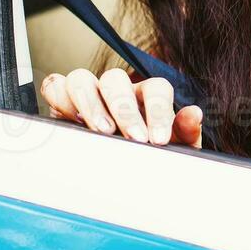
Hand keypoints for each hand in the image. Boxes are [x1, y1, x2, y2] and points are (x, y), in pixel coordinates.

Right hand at [40, 67, 202, 147]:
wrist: (127, 171)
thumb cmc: (150, 154)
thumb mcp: (175, 147)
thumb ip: (186, 131)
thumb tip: (194, 114)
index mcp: (149, 95)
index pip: (156, 88)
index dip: (158, 111)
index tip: (158, 140)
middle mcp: (119, 90)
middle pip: (115, 78)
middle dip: (124, 109)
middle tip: (133, 139)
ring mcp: (90, 95)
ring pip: (82, 78)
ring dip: (90, 104)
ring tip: (102, 132)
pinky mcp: (64, 106)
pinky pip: (55, 87)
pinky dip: (59, 99)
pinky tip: (71, 121)